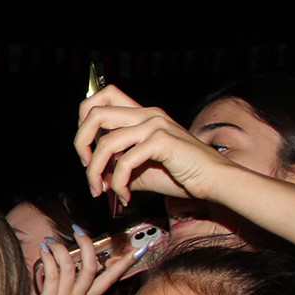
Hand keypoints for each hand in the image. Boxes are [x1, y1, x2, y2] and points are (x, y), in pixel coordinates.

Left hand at [28, 230, 136, 294]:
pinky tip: (43, 251)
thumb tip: (72, 273)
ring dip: (61, 249)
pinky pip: (52, 273)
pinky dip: (48, 259)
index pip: (110, 279)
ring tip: (51, 241)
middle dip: (88, 246)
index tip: (139, 250)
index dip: (125, 264)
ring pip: (71, 266)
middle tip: (79, 230)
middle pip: (91, 267)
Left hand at [74, 85, 232, 205]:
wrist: (214, 181)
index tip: (86, 149)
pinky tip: (125, 196)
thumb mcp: (141, 169)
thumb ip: (117, 167)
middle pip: (95, 113)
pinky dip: (118, 183)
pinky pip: (124, 162)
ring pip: (106, 143)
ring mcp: (155, 125)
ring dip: (95, 172)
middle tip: (86, 167)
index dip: (84, 120)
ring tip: (100, 190)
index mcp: (142, 114)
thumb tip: (95, 177)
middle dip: (80, 143)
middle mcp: (147, 114)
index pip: (102, 97)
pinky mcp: (162, 141)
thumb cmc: (181, 175)